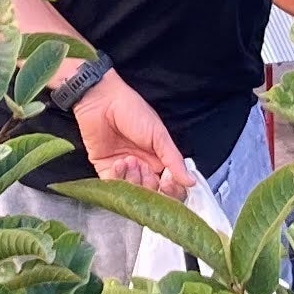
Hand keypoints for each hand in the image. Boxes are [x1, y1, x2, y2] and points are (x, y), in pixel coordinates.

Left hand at [73, 70, 190, 196]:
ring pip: (133, 192)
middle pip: (151, 193)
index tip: (168, 182)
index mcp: (158, 159)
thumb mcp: (158, 134)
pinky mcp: (105, 169)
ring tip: (130, 159)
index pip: (169, 186)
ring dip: (133, 178)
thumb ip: (174, 160)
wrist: (101, 101)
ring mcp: (124, 170)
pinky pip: (113, 186)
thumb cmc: (131, 110)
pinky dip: (118, 178)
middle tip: (145, 167)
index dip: (170, 190)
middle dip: (149, 184)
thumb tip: (191, 182)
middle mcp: (142, 167)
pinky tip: (119, 162)